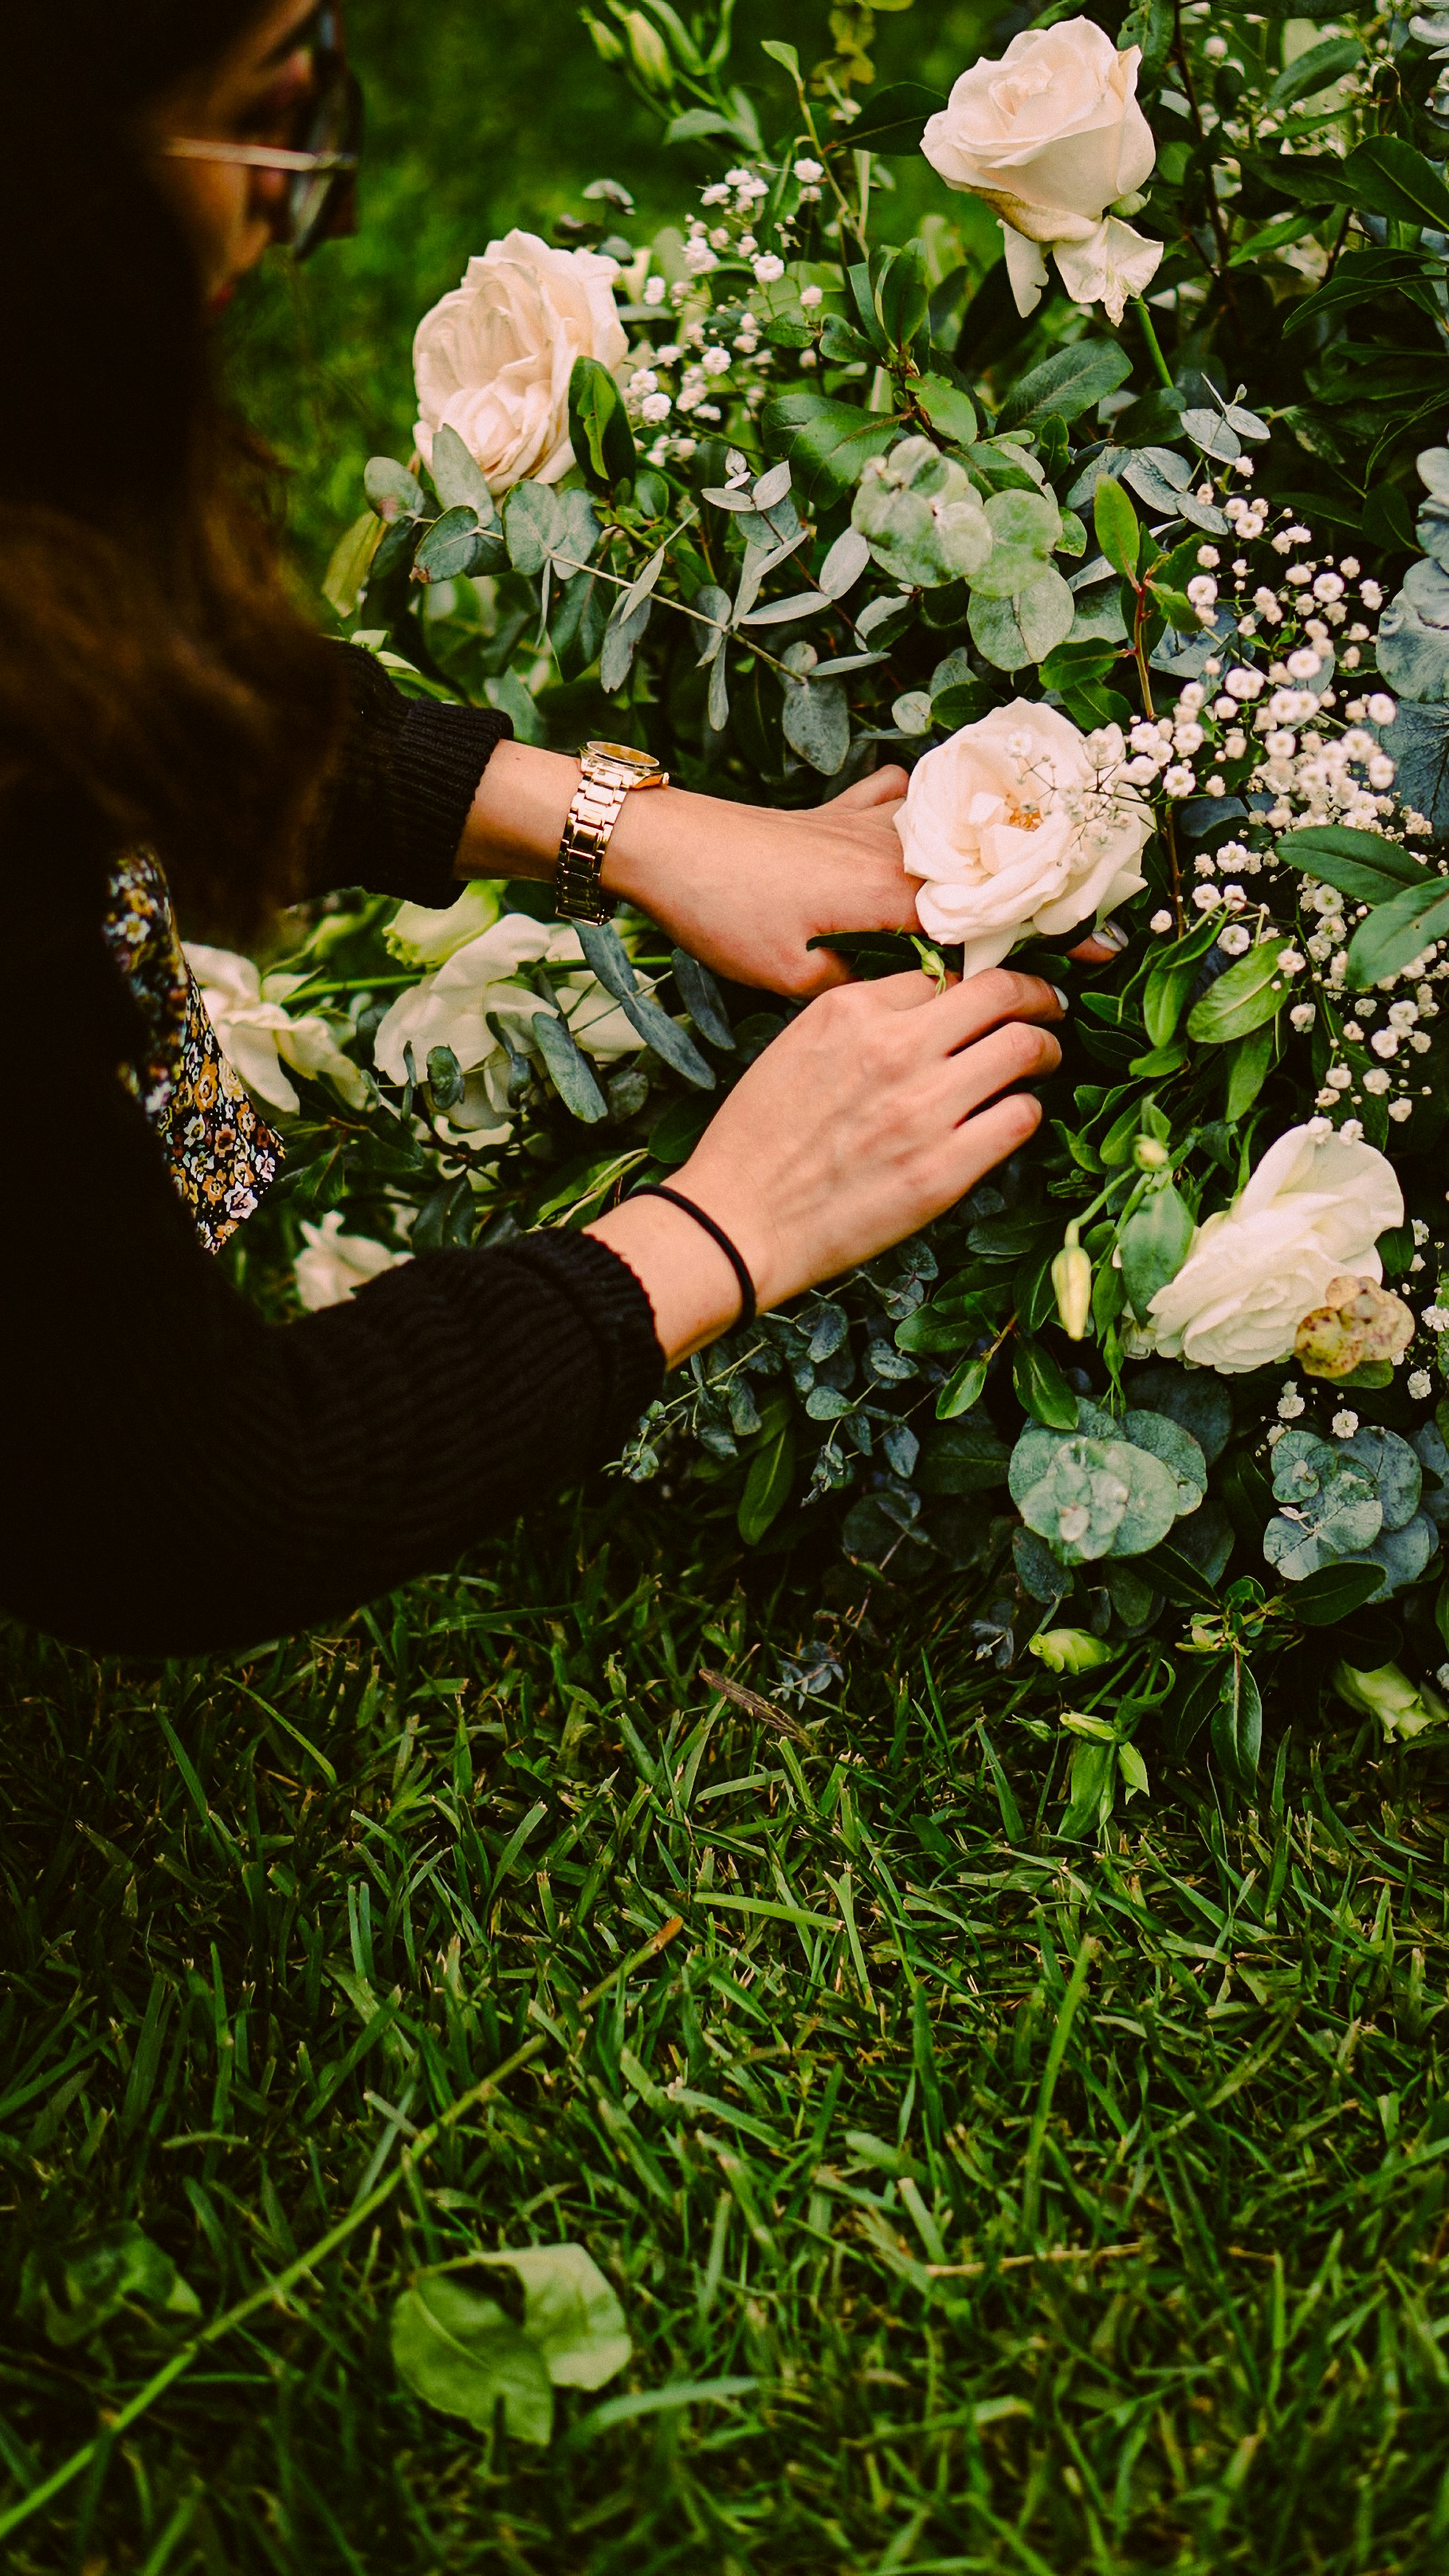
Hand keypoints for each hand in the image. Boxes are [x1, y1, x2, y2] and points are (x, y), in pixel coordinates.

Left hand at [461, 742, 1126, 997]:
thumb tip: (897, 1000)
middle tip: (1094, 908)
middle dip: (1041, 889)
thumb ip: (851, 989)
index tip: (1095, 954)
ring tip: (1048, 861)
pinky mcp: (830, 812)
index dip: (1041, 938)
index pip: (983, 917)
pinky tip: (944, 800)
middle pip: (984, 867)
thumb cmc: (722, 912)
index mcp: (886, 893)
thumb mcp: (785, 974)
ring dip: (998, 846)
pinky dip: (929, 800)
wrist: (663, 843)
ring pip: (951, 830)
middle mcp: (888, 848)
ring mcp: (862, 823)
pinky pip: (898, 798)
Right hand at [586, 967, 1064, 1364]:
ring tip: (1041, 1059)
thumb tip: (921, 1012)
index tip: (977, 1003)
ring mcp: (924, 1109)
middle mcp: (894, 1048)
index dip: (963, 990)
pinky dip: (1026, 1110)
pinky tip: (1013, 1115)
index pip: (937, 976)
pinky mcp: (944, 1168)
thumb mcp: (795, 1050)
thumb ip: (858, 1025)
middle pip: (999, 994)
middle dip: (1033, 996)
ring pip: (1023, 1048)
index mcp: (850, 1010)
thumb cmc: (756, 1144)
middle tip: (1045, 1008)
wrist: (738, 1223)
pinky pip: (1020, 1117)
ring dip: (1042, 1049)